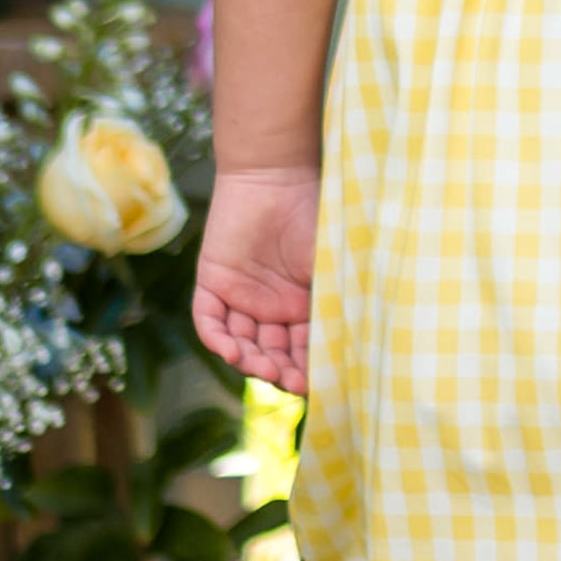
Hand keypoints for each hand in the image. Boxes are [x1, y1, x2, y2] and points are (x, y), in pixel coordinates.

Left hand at [194, 166, 320, 392]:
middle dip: (280, 370)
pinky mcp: (212, 282)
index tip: (316, 384)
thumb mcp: (331, 266)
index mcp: (302, 304)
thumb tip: (351, 349)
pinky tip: (232, 351)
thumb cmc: (314, 216)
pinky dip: (218, 340)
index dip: (308, 368)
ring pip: (241, 341)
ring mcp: (240, 296)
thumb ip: (334, 304)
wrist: (276, 176)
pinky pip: (209, 321)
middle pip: (271, 351)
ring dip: (250, 360)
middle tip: (289, 381)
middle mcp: (271, 306)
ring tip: (263, 369)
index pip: (302, 347)